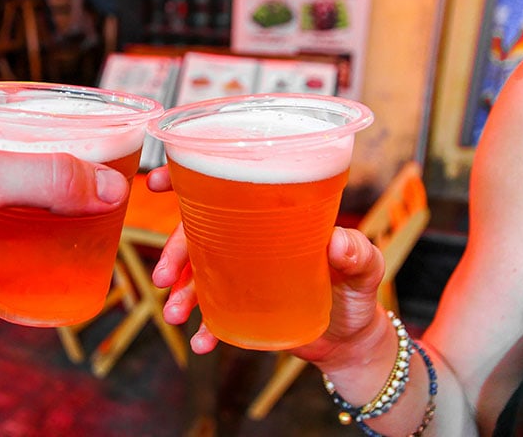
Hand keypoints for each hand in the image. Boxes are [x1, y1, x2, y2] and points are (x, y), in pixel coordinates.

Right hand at [148, 166, 384, 360]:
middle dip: (174, 251)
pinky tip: (201, 341)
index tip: (157, 182)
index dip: (188, 181)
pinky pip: (213, 313)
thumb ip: (357, 254)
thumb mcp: (365, 268)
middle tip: (165, 276)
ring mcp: (243, 274)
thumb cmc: (359, 291)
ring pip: (198, 274)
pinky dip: (204, 327)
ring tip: (175, 312)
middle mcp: (251, 241)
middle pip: (199, 234)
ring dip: (180, 291)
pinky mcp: (242, 306)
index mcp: (272, 217)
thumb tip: (338, 243)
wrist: (354, 341)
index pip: (227, 189)